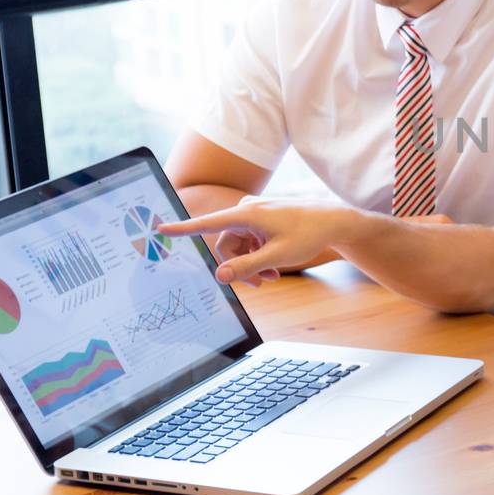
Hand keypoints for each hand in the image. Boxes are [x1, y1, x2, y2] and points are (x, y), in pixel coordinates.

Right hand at [157, 197, 357, 285]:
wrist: (334, 221)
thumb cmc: (308, 234)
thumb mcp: (276, 256)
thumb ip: (246, 268)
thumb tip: (218, 276)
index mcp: (246, 214)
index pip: (207, 223)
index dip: (182, 229)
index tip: (160, 229)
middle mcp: (246, 210)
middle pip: (226, 245)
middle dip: (240, 266)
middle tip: (261, 284)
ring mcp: (254, 214)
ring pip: (238, 246)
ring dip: (251, 264)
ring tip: (272, 277)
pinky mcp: (261, 219)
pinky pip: (249, 241)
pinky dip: (258, 255)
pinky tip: (274, 267)